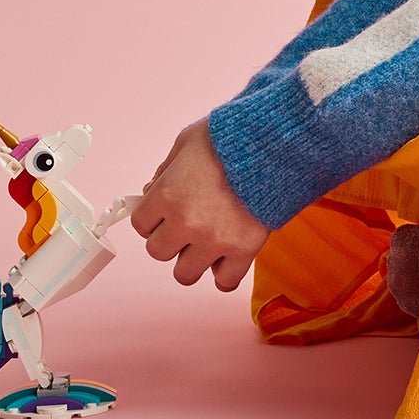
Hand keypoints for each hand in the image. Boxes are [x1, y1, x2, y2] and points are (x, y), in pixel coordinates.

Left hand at [131, 118, 268, 291]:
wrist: (277, 140)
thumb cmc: (232, 135)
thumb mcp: (189, 141)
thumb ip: (166, 168)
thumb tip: (151, 191)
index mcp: (167, 193)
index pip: (141, 223)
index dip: (153, 215)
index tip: (167, 209)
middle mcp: (186, 222)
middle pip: (159, 252)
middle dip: (171, 238)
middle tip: (189, 223)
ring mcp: (215, 239)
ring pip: (185, 273)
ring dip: (194, 259)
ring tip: (209, 241)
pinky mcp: (244, 248)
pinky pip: (225, 282)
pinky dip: (225, 274)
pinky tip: (228, 257)